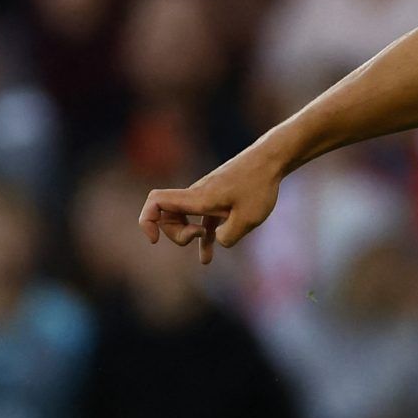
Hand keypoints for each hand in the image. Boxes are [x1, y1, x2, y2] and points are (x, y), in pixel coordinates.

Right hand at [139, 147, 281, 266]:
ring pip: (183, 218)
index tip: (155, 240)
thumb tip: (218, 241)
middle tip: (201, 235)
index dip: (147, 221)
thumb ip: (228, 237)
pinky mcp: (217, 200)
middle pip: (166, 215)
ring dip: (188, 236)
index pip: (156, 202)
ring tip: (207, 255)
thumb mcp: (248, 219)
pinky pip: (201, 220)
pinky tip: (208, 257)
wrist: (270, 160)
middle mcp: (196, 195)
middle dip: (176, 234)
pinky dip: (203, 237)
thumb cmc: (259, 186)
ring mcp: (205, 197)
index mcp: (197, 198)